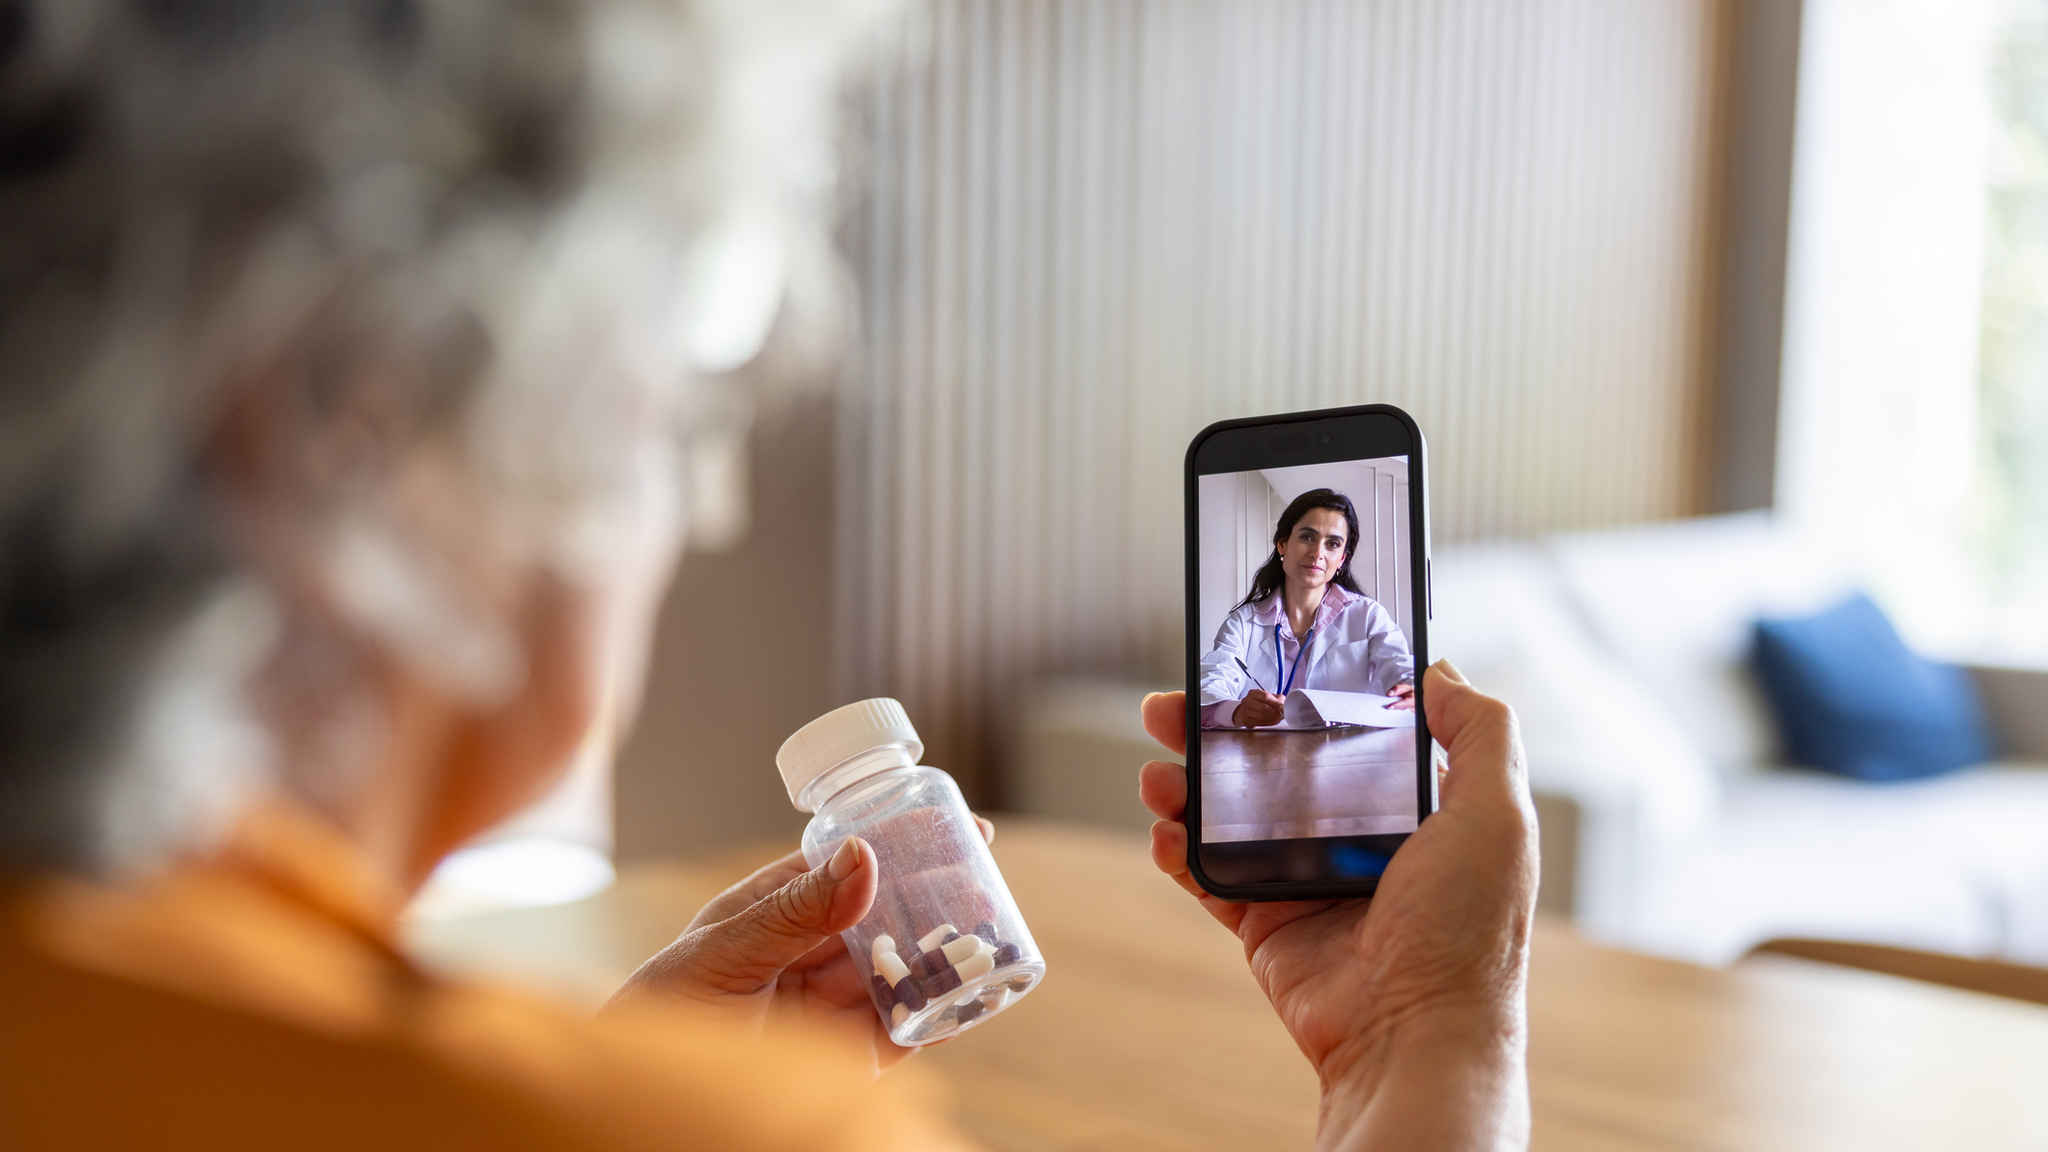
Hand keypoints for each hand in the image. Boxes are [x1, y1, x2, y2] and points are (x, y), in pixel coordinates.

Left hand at [602, 816, 992, 1072]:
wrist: (648, 1106)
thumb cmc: (663, 1017)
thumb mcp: (725, 954)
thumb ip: (795, 912)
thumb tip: (863, 856)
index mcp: (777, 909)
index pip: (847, 863)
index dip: (898, 841)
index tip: (948, 819)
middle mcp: (813, 952)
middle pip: (889, 914)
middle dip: (937, 895)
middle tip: (986, 876)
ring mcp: (834, 1005)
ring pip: (906, 969)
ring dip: (947, 952)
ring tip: (994, 933)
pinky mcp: (850, 1059)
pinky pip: (908, 1031)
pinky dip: (942, 1015)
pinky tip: (974, 998)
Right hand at [1139, 662, 1536, 1150]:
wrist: (1413, 1036)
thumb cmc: (1468, 932)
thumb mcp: (1498, 816)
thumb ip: (1481, 733)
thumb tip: (1440, 672)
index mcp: (1414, 811)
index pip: (1348, 734)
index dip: (1303, 698)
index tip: (1262, 666)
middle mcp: (1357, 841)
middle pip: (1273, 767)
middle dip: (1220, 733)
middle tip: (1175, 707)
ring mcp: (1305, 882)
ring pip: (1229, 817)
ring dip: (1186, 786)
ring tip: (1156, 768)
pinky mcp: (1266, 924)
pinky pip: (1208, 878)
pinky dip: (1177, 851)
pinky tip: (1165, 830)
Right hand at [1232, 688, 1286, 726]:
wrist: (1246, 711)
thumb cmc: (1259, 704)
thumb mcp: (1269, 698)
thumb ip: (1278, 700)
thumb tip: (1286, 705)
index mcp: (1254, 693)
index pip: (1266, 696)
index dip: (1276, 703)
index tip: (1283, 708)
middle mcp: (1247, 701)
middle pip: (1264, 707)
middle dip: (1275, 713)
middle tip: (1281, 715)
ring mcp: (1245, 711)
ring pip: (1262, 717)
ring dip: (1272, 719)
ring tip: (1277, 719)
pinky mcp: (1245, 720)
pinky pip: (1259, 723)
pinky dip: (1268, 723)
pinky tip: (1271, 721)